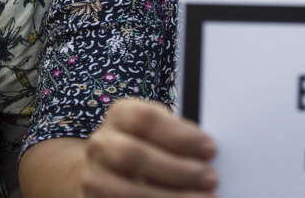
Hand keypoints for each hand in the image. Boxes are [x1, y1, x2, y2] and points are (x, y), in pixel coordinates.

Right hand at [80, 98, 216, 196]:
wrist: (105, 169)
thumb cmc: (145, 143)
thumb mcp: (159, 130)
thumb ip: (178, 135)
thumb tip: (207, 153)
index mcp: (121, 115)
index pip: (146, 119)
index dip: (179, 135)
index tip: (210, 148)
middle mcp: (102, 144)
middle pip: (134, 156)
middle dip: (176, 170)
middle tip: (210, 178)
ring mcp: (93, 177)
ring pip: (127, 191)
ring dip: (169, 197)